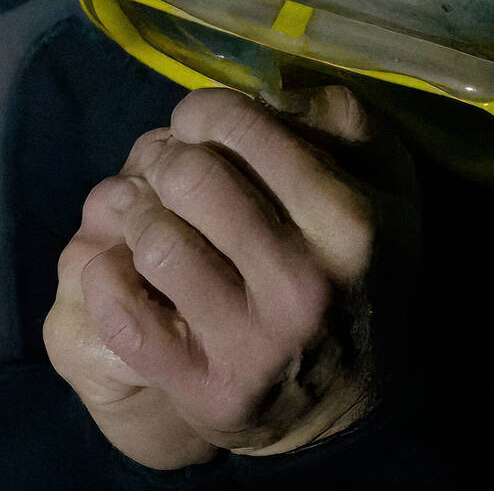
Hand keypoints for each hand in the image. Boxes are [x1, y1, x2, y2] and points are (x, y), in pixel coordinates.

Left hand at [50, 85, 417, 465]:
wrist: (360, 401)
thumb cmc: (362, 266)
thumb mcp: (386, 182)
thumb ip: (334, 119)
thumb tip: (259, 93)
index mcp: (351, 223)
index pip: (239, 127)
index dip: (204, 112)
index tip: (199, 126)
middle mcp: (304, 285)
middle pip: (187, 176)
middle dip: (167, 160)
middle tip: (172, 172)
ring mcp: (253, 345)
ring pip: (153, 240)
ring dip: (139, 217)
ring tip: (153, 219)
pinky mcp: (206, 390)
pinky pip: (120, 311)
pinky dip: (106, 276)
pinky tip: (124, 265)